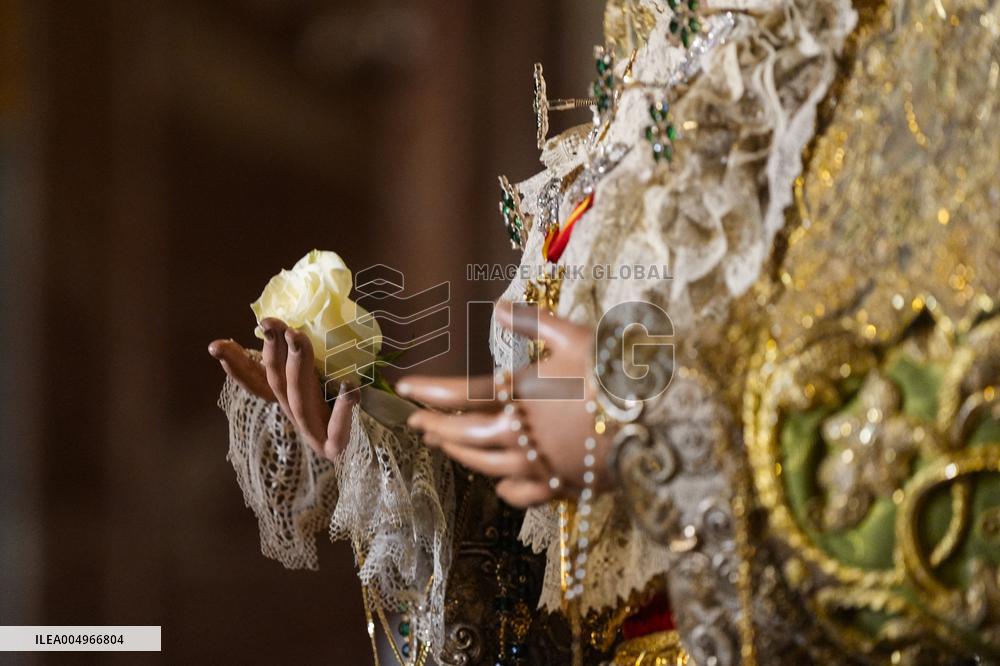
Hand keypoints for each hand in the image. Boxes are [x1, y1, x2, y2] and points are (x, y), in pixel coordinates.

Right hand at [208, 318, 355, 460]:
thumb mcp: (330, 379)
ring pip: (300, 401)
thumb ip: (314, 359)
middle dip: (272, 351)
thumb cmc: (349, 408)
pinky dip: (342, 409)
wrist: (373, 454)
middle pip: (277, 383)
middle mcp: (296, 415)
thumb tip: (299, 327)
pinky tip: (349, 387)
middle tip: (270, 324)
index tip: (215, 346)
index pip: (257, 381)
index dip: (237, 365)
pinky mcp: (337, 448)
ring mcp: (314, 434)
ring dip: (297, 368)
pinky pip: (338, 430)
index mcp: (290, 399)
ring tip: (298, 338)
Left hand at [397, 302, 612, 507]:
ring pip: (482, 465)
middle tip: (416, 422)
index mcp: (518, 396)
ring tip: (444, 445)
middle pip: (462, 436)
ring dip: (457, 453)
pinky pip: (516, 494)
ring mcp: (535, 466)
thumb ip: (531, 321)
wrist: (655, 420)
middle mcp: (518, 436)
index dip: (428, 392)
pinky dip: (501, 485)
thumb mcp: (573, 336)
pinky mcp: (555, 487)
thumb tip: (498, 306)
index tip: (404, 388)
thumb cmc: (612, 371)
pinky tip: (498, 479)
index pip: (459, 396)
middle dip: (434, 427)